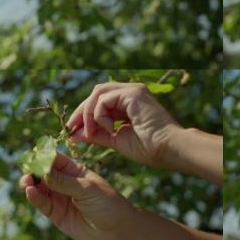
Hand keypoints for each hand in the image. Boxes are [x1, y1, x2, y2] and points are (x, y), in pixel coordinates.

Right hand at [19, 152, 134, 239]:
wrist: (115, 230)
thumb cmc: (107, 203)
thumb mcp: (87, 188)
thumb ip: (64, 181)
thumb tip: (42, 171)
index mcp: (75, 170)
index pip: (55, 159)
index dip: (43, 156)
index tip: (33, 153)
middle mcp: (64, 182)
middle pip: (43, 173)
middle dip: (33, 170)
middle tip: (27, 170)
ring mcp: (59, 198)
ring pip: (39, 188)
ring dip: (30, 183)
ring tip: (26, 182)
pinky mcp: (55, 214)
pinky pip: (42, 203)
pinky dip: (34, 197)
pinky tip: (30, 192)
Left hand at [66, 82, 180, 167]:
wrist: (168, 149)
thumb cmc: (149, 148)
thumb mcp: (116, 140)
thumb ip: (96, 135)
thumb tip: (74, 135)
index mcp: (130, 102)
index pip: (100, 100)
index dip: (84, 114)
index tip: (71, 130)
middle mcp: (131, 92)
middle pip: (97, 93)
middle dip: (82, 111)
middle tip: (71, 128)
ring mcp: (133, 90)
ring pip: (99, 93)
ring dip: (89, 113)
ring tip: (90, 133)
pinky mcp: (133, 93)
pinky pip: (104, 99)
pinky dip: (99, 115)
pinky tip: (108, 130)